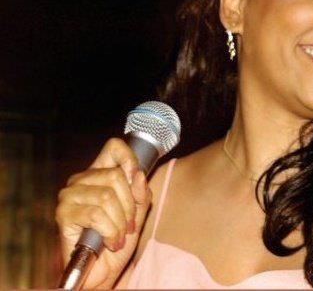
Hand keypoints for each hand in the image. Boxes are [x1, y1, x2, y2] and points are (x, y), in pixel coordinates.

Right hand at [55, 138, 151, 288]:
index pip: (113, 147)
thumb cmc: (118, 239)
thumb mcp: (137, 214)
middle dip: (129, 205)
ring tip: (119, 236)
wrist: (103, 272)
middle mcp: (81, 180)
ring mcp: (70, 196)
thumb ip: (141, 194)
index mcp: (99, 173)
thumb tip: (138, 174)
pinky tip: (110, 242)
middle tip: (128, 225)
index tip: (135, 177)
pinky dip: (110, 232)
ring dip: (120, 222)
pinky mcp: (63, 214)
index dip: (128, 158)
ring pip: (107, 196)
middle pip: (115, 175)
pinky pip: (96, 215)